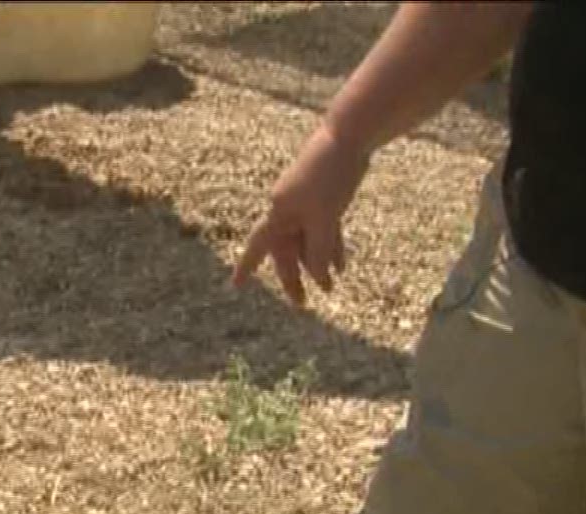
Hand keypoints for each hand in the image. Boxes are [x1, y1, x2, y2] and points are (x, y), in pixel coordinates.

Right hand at [233, 121, 371, 303]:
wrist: (349, 137)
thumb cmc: (330, 175)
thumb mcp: (325, 219)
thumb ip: (319, 250)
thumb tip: (318, 278)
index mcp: (279, 212)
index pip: (258, 247)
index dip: (246, 267)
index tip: (236, 286)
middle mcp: (287, 210)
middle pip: (286, 251)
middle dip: (295, 277)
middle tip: (303, 304)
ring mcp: (306, 205)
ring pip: (307, 242)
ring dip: (317, 265)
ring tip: (330, 288)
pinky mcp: (325, 199)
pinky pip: (324, 231)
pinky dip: (330, 247)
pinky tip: (341, 266)